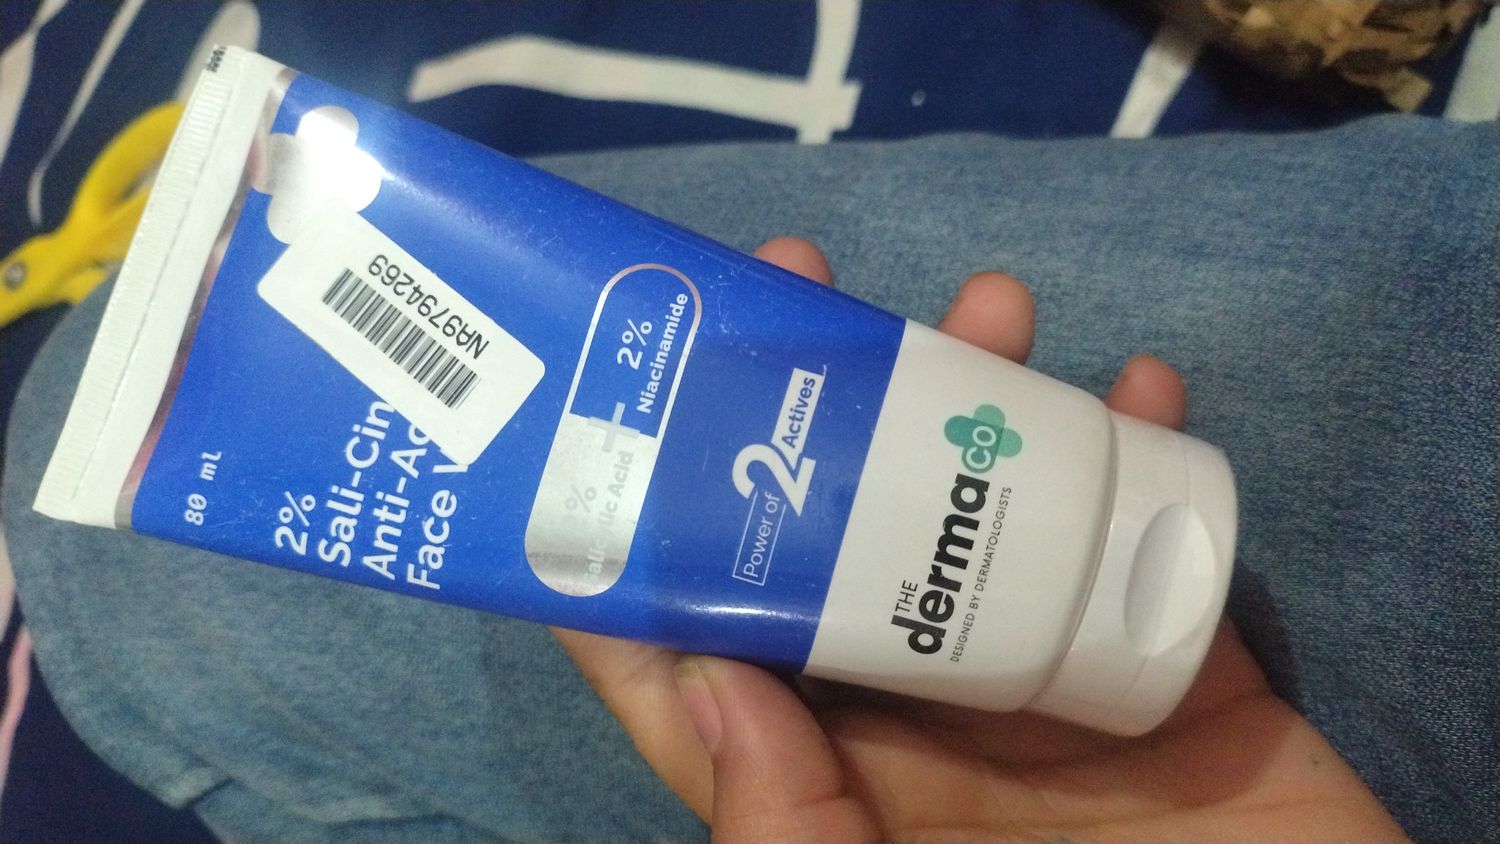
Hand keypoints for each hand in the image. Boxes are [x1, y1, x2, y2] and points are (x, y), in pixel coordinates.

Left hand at [553, 237, 1405, 842]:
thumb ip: (785, 820)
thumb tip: (703, 677)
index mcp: (828, 765)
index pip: (703, 643)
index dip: (656, 533)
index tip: (639, 408)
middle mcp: (913, 702)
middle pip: (843, 527)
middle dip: (826, 401)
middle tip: (811, 280)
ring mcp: (1036, 666)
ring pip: (983, 497)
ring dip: (982, 387)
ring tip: (995, 308)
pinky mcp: (1161, 653)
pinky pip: (1140, 526)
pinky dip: (1142, 446)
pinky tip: (1144, 387)